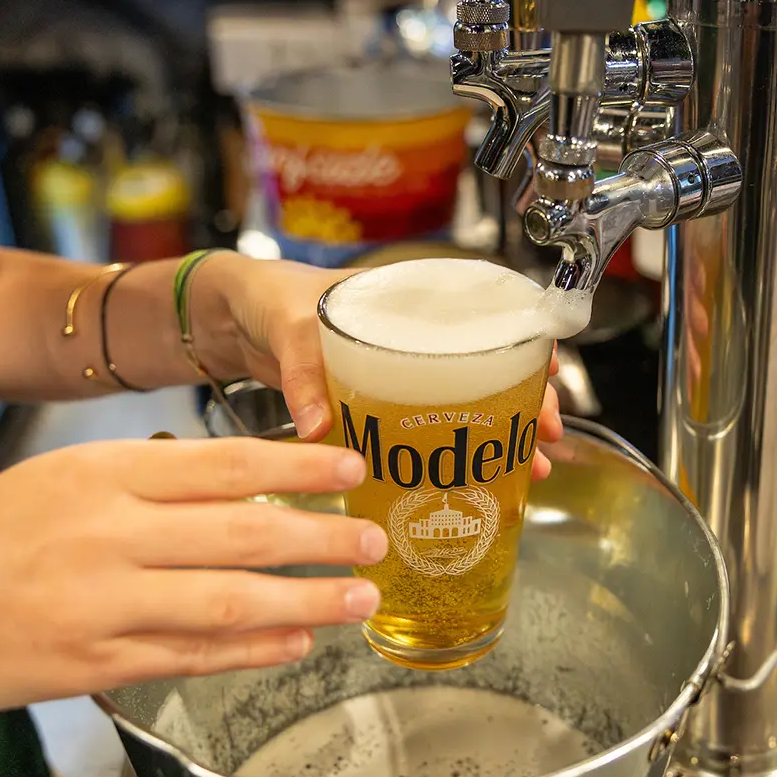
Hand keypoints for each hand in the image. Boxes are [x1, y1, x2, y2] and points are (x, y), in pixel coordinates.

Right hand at [0, 438, 383, 729]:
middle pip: (241, 531)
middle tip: (373, 540)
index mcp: (103, 473)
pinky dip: (249, 651)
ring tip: (356, 599)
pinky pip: (187, 657)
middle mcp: (107, 533)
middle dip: (321, 537)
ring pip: (225, 601)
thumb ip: (154, 486)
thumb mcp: (68, 478)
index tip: (352, 466)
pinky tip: (292, 642)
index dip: (300, 464)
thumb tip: (256, 490)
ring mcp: (99, 604)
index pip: (224, 462)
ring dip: (303, 601)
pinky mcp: (88, 665)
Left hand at [194, 255, 564, 477]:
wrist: (227, 317)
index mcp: (407, 300)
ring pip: (468, 400)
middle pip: (490, 366)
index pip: (487, 317)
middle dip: (527, 403)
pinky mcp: (379, 402)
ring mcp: (401, 371)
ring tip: (532, 469)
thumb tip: (318, 426)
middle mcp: (414, 335)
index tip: (549, 379)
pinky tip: (477, 479)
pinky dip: (454, 451)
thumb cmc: (267, 297)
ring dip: (502, 433)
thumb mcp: (290, 325)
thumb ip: (303, 373)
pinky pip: (429, 425)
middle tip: (548, 439)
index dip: (526, 349)